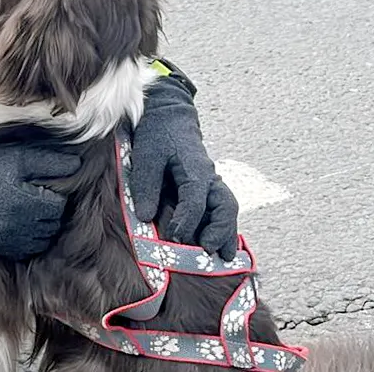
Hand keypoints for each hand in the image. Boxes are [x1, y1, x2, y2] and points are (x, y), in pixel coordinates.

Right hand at [0, 139, 81, 259]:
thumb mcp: (21, 157)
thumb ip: (51, 162)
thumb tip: (77, 165)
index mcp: (28, 201)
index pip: (59, 206)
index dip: (55, 196)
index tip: (43, 189)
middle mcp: (20, 224)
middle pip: (52, 225)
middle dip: (50, 212)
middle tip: (37, 199)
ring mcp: (8, 237)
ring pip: (41, 240)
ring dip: (41, 228)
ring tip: (30, 212)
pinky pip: (24, 250)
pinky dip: (27, 240)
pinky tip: (20, 224)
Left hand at [127, 67, 239, 259]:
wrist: (167, 116)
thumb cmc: (157, 135)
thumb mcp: (146, 156)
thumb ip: (146, 185)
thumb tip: (146, 216)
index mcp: (194, 169)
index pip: (195, 200)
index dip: (186, 221)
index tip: (174, 238)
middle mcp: (208, 178)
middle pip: (225, 207)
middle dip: (220, 231)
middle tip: (209, 250)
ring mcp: (210, 184)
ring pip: (227, 210)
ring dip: (227, 233)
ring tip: (225, 258)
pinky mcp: (206, 189)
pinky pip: (220, 210)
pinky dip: (222, 228)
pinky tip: (219, 246)